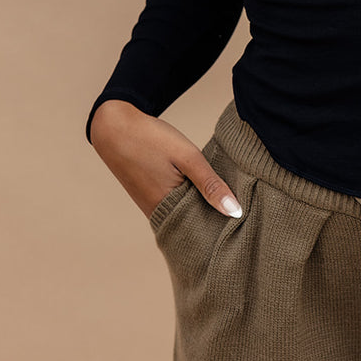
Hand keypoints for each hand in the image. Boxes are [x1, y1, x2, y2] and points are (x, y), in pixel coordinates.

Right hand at [89, 100, 242, 220]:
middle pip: (194, 227)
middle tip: (242, 215)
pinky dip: (191, 203)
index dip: (224, 229)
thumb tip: (236, 212)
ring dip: (203, 211)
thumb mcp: (187, 157)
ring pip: (186, 217)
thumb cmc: (151, 140)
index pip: (203, 232)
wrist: (114, 127)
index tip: (246, 225)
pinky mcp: (150, 198)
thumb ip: (211, 184)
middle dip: (216, 223)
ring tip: (228, 205)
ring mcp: (152, 208)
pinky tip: (205, 194)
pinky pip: (176, 208)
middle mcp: (158, 215)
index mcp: (167, 210)